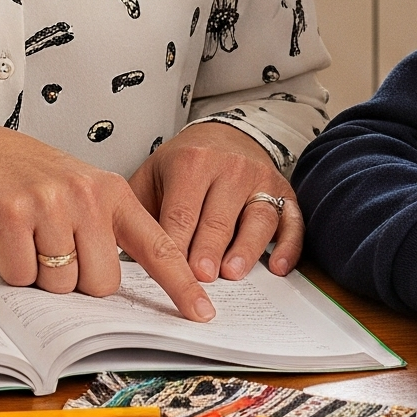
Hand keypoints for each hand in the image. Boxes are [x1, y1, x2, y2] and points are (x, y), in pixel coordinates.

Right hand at [0, 115, 213, 319]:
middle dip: (78, 281)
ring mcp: (50, 204)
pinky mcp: (12, 215)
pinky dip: (12, 269)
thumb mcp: (83, 193)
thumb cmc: (32, 178)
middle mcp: (88, 195)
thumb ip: (106, 230)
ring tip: (31, 238)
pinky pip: (22, 276)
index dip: (181, 284)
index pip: (158, 246)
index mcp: (113, 192)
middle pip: (102, 283)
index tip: (202, 313)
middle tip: (57, 249)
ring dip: (42, 275)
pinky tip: (9, 239)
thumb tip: (118, 290)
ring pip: (61, 285)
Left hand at [130, 123, 300, 282]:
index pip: (181, 212)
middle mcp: (230, 168)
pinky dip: (289, 246)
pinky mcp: (285, 193)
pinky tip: (278, 267)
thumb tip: (123, 258)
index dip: (176, 246)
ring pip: (258, 219)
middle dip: (208, 252)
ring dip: (246, 249)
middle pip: (219, 219)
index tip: (169, 274)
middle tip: (199, 280)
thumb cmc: (183, 166)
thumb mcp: (152, 175)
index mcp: (192, 162)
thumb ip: (139, 211)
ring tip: (232, 274)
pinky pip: (293, 221)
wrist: (223, 136)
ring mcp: (261, 180)